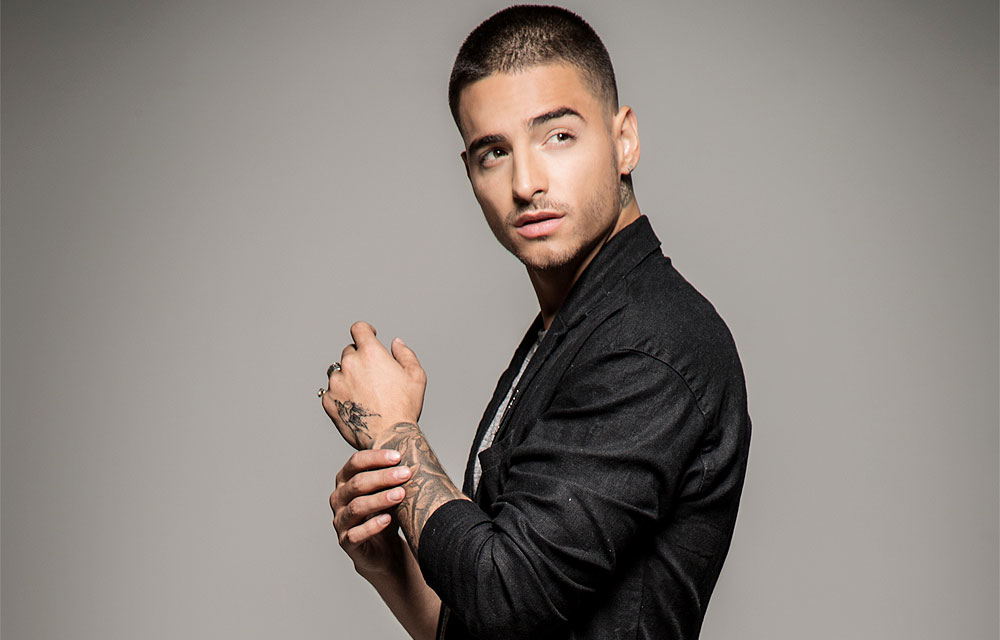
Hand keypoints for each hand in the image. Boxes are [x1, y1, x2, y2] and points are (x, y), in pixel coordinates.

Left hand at [322, 321, 425, 449]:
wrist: (388, 438)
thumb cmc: (405, 407)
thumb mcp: (416, 376)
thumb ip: (405, 353)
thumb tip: (395, 342)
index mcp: (370, 353)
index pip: (359, 329)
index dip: (365, 330)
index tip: (369, 335)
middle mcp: (349, 364)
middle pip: (349, 351)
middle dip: (359, 359)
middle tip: (372, 377)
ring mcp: (336, 383)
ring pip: (338, 372)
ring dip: (348, 377)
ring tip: (364, 394)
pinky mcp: (329, 401)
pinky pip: (331, 391)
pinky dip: (340, 395)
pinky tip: (355, 406)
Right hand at [330, 448, 412, 578]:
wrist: (384, 551)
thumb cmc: (387, 514)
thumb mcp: (389, 492)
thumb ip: (393, 477)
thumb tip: (413, 457)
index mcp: (345, 480)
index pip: (355, 463)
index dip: (375, 458)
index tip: (398, 456)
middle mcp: (338, 499)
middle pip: (357, 484)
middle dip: (382, 477)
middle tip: (405, 474)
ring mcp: (340, 521)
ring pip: (356, 507)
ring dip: (380, 499)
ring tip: (400, 494)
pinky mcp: (346, 542)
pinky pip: (356, 533)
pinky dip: (372, 525)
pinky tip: (388, 519)